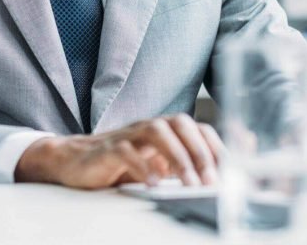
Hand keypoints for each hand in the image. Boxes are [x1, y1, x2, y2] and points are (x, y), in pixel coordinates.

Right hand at [15, 114, 222, 188]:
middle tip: (211, 181)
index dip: (216, 146)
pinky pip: (125, 150)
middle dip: (199, 151)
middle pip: (180, 123)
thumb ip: (189, 163)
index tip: (231, 172)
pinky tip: (152, 183)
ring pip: (156, 130)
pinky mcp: (107, 149)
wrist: (75, 161)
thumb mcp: (160, 166)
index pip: (198, 128)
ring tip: (188, 183)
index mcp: (165, 131)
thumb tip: (225, 165)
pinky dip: (141, 165)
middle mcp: (149, 127)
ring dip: (177, 156)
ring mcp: (128, 135)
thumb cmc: (122, 164)